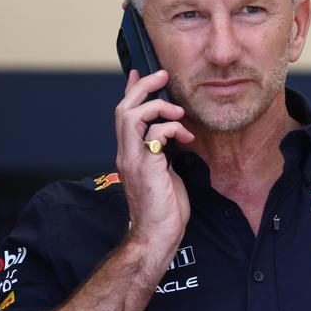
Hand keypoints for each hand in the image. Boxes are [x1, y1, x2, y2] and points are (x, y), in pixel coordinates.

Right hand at [115, 69, 194, 262]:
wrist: (156, 236)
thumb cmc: (163, 209)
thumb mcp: (163, 172)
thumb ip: (162, 152)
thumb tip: (171, 137)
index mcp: (129, 154)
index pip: (124, 115)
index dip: (131, 91)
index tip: (140, 74)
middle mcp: (126, 154)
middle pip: (123, 109)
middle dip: (143, 88)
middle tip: (162, 77)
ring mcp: (133, 160)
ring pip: (131, 116)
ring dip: (158, 107)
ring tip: (178, 112)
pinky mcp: (146, 167)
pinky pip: (155, 134)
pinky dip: (172, 128)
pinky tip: (186, 137)